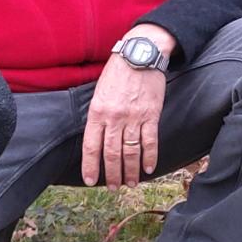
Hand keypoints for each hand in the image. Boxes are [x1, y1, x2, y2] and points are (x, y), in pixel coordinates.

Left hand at [82, 24, 172, 187]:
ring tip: (131, 184)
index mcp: (97, 112)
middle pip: (111, 154)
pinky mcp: (151, 115)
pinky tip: (149, 169)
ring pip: (130, 151)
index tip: (91, 181)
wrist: (140, 53)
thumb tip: (97, 139)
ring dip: (130, 171)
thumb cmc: (117, 71)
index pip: (91, 146)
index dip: (90, 166)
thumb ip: (98, 115)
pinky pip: (150, 141)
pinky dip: (150, 157)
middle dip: (112, 174)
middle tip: (113, 188)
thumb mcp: (99, 91)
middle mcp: (114, 118)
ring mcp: (133, 117)